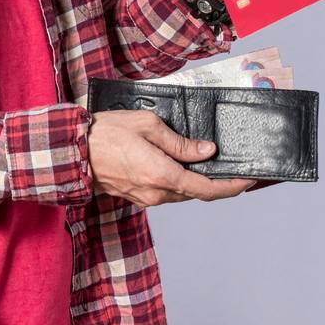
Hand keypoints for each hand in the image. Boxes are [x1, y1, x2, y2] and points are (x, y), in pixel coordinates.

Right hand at [87, 110, 256, 205]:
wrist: (73, 151)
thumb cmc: (108, 132)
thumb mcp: (150, 126)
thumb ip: (181, 143)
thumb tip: (207, 151)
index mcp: (163, 175)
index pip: (208, 189)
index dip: (233, 186)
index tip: (250, 179)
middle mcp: (158, 193)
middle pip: (199, 193)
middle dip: (221, 183)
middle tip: (238, 168)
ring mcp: (147, 198)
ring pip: (184, 193)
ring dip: (202, 182)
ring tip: (217, 164)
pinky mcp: (139, 196)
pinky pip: (169, 191)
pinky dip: (184, 181)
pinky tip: (190, 166)